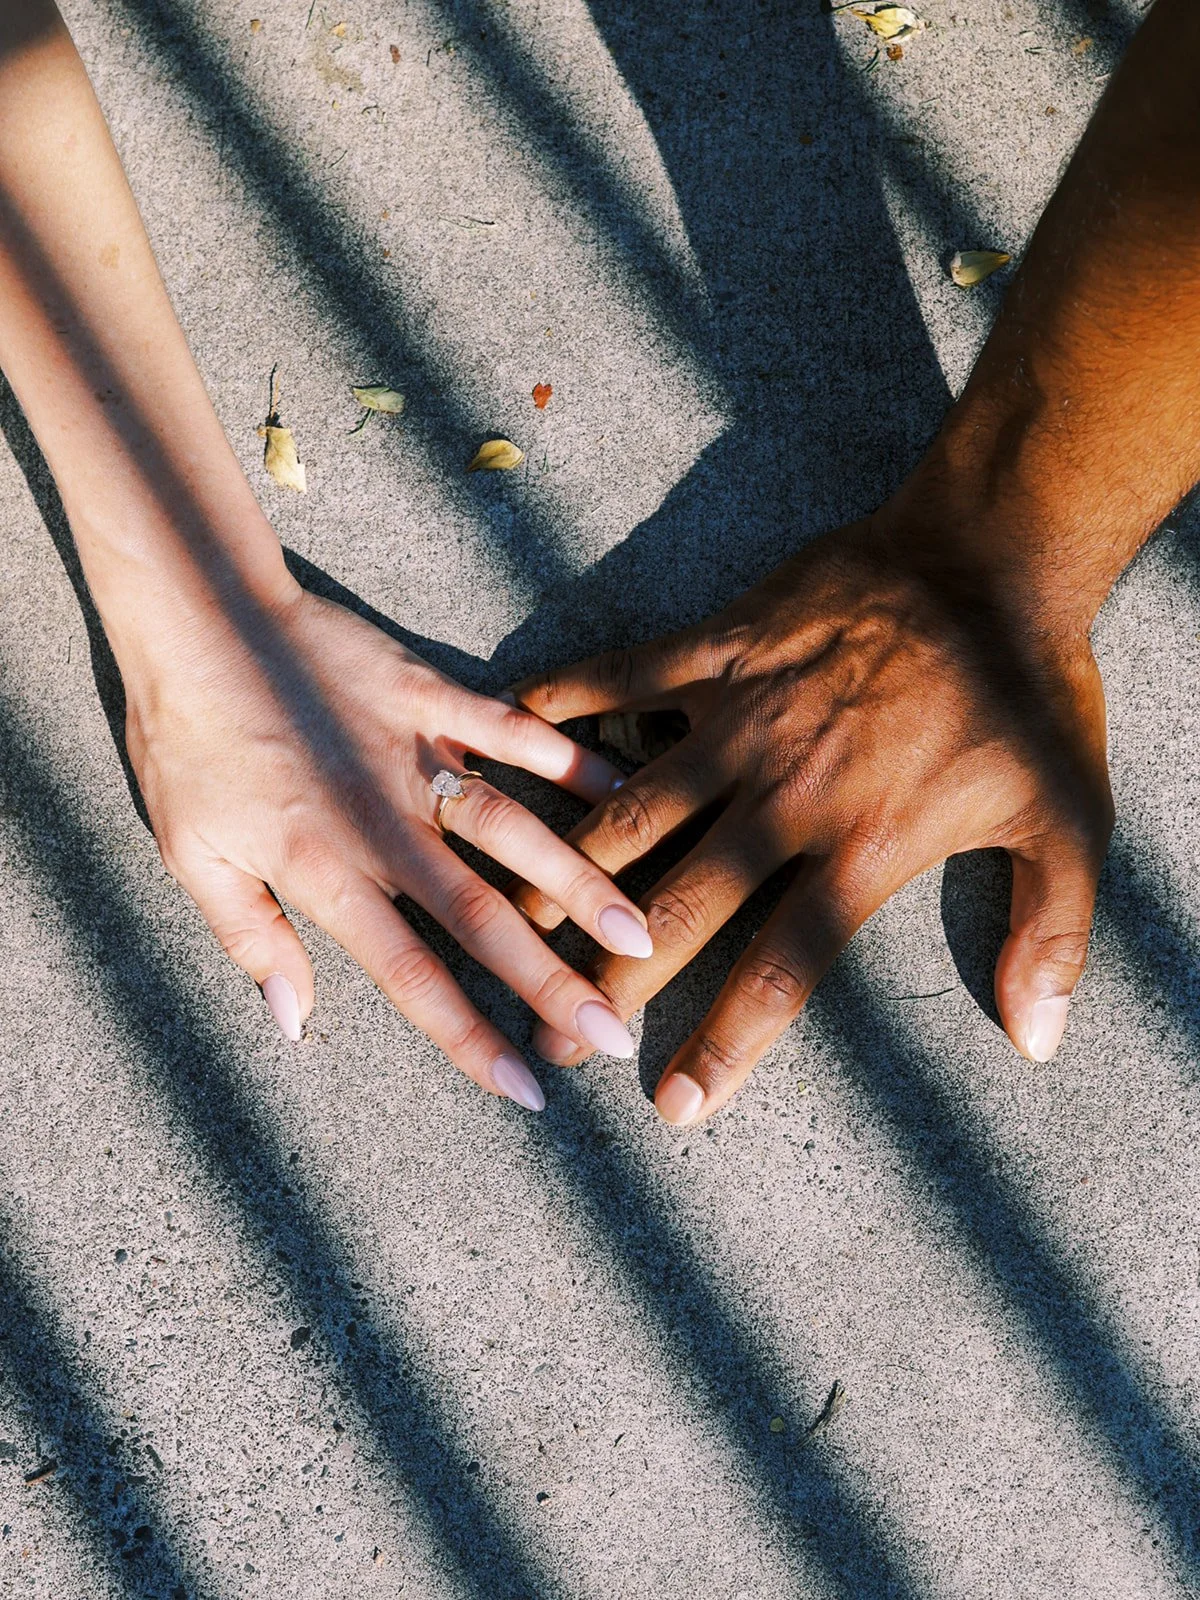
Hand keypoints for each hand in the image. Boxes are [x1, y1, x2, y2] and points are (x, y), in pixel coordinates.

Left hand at [120, 577, 652, 1110]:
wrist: (196, 617)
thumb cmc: (187, 743)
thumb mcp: (189, 855)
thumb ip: (250, 939)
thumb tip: (294, 1023)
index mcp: (324, 870)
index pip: (409, 973)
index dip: (469, 1037)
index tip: (528, 1089)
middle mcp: (383, 822)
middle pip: (482, 915)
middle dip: (552, 981)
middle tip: (615, 1033)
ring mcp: (414, 755)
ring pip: (512, 828)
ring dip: (578, 883)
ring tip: (637, 932)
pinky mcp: (430, 694)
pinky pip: (510, 728)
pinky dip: (567, 758)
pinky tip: (622, 789)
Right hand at [510, 508, 1113, 1124]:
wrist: (993, 552)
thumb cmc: (1029, 690)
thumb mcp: (1071, 820)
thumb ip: (1048, 936)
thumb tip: (1036, 1043)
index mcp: (862, 849)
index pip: (779, 970)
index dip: (722, 1043)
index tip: (671, 1105)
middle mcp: (785, 798)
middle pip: (680, 909)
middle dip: (611, 980)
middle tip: (557, 1035)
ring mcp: (742, 719)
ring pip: (632, 812)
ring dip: (564, 870)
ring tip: (509, 920)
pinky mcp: (721, 647)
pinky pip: (624, 678)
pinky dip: (563, 703)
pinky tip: (508, 730)